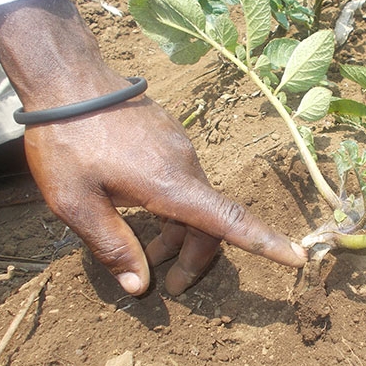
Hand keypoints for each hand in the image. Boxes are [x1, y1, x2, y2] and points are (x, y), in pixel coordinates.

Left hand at [0, 0, 305, 294]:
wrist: (67, 77)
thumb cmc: (67, 143)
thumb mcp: (76, 204)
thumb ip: (112, 245)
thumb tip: (139, 285)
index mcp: (171, 184)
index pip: (230, 221)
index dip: (266, 243)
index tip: (299, 258)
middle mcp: (185, 165)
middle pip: (210, 221)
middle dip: (195, 258)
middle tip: (169, 287)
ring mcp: (178, 148)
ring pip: (193, 201)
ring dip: (178, 233)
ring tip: (147, 255)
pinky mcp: (167, 138)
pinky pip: (181, 181)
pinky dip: (171, 208)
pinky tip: (139, 213)